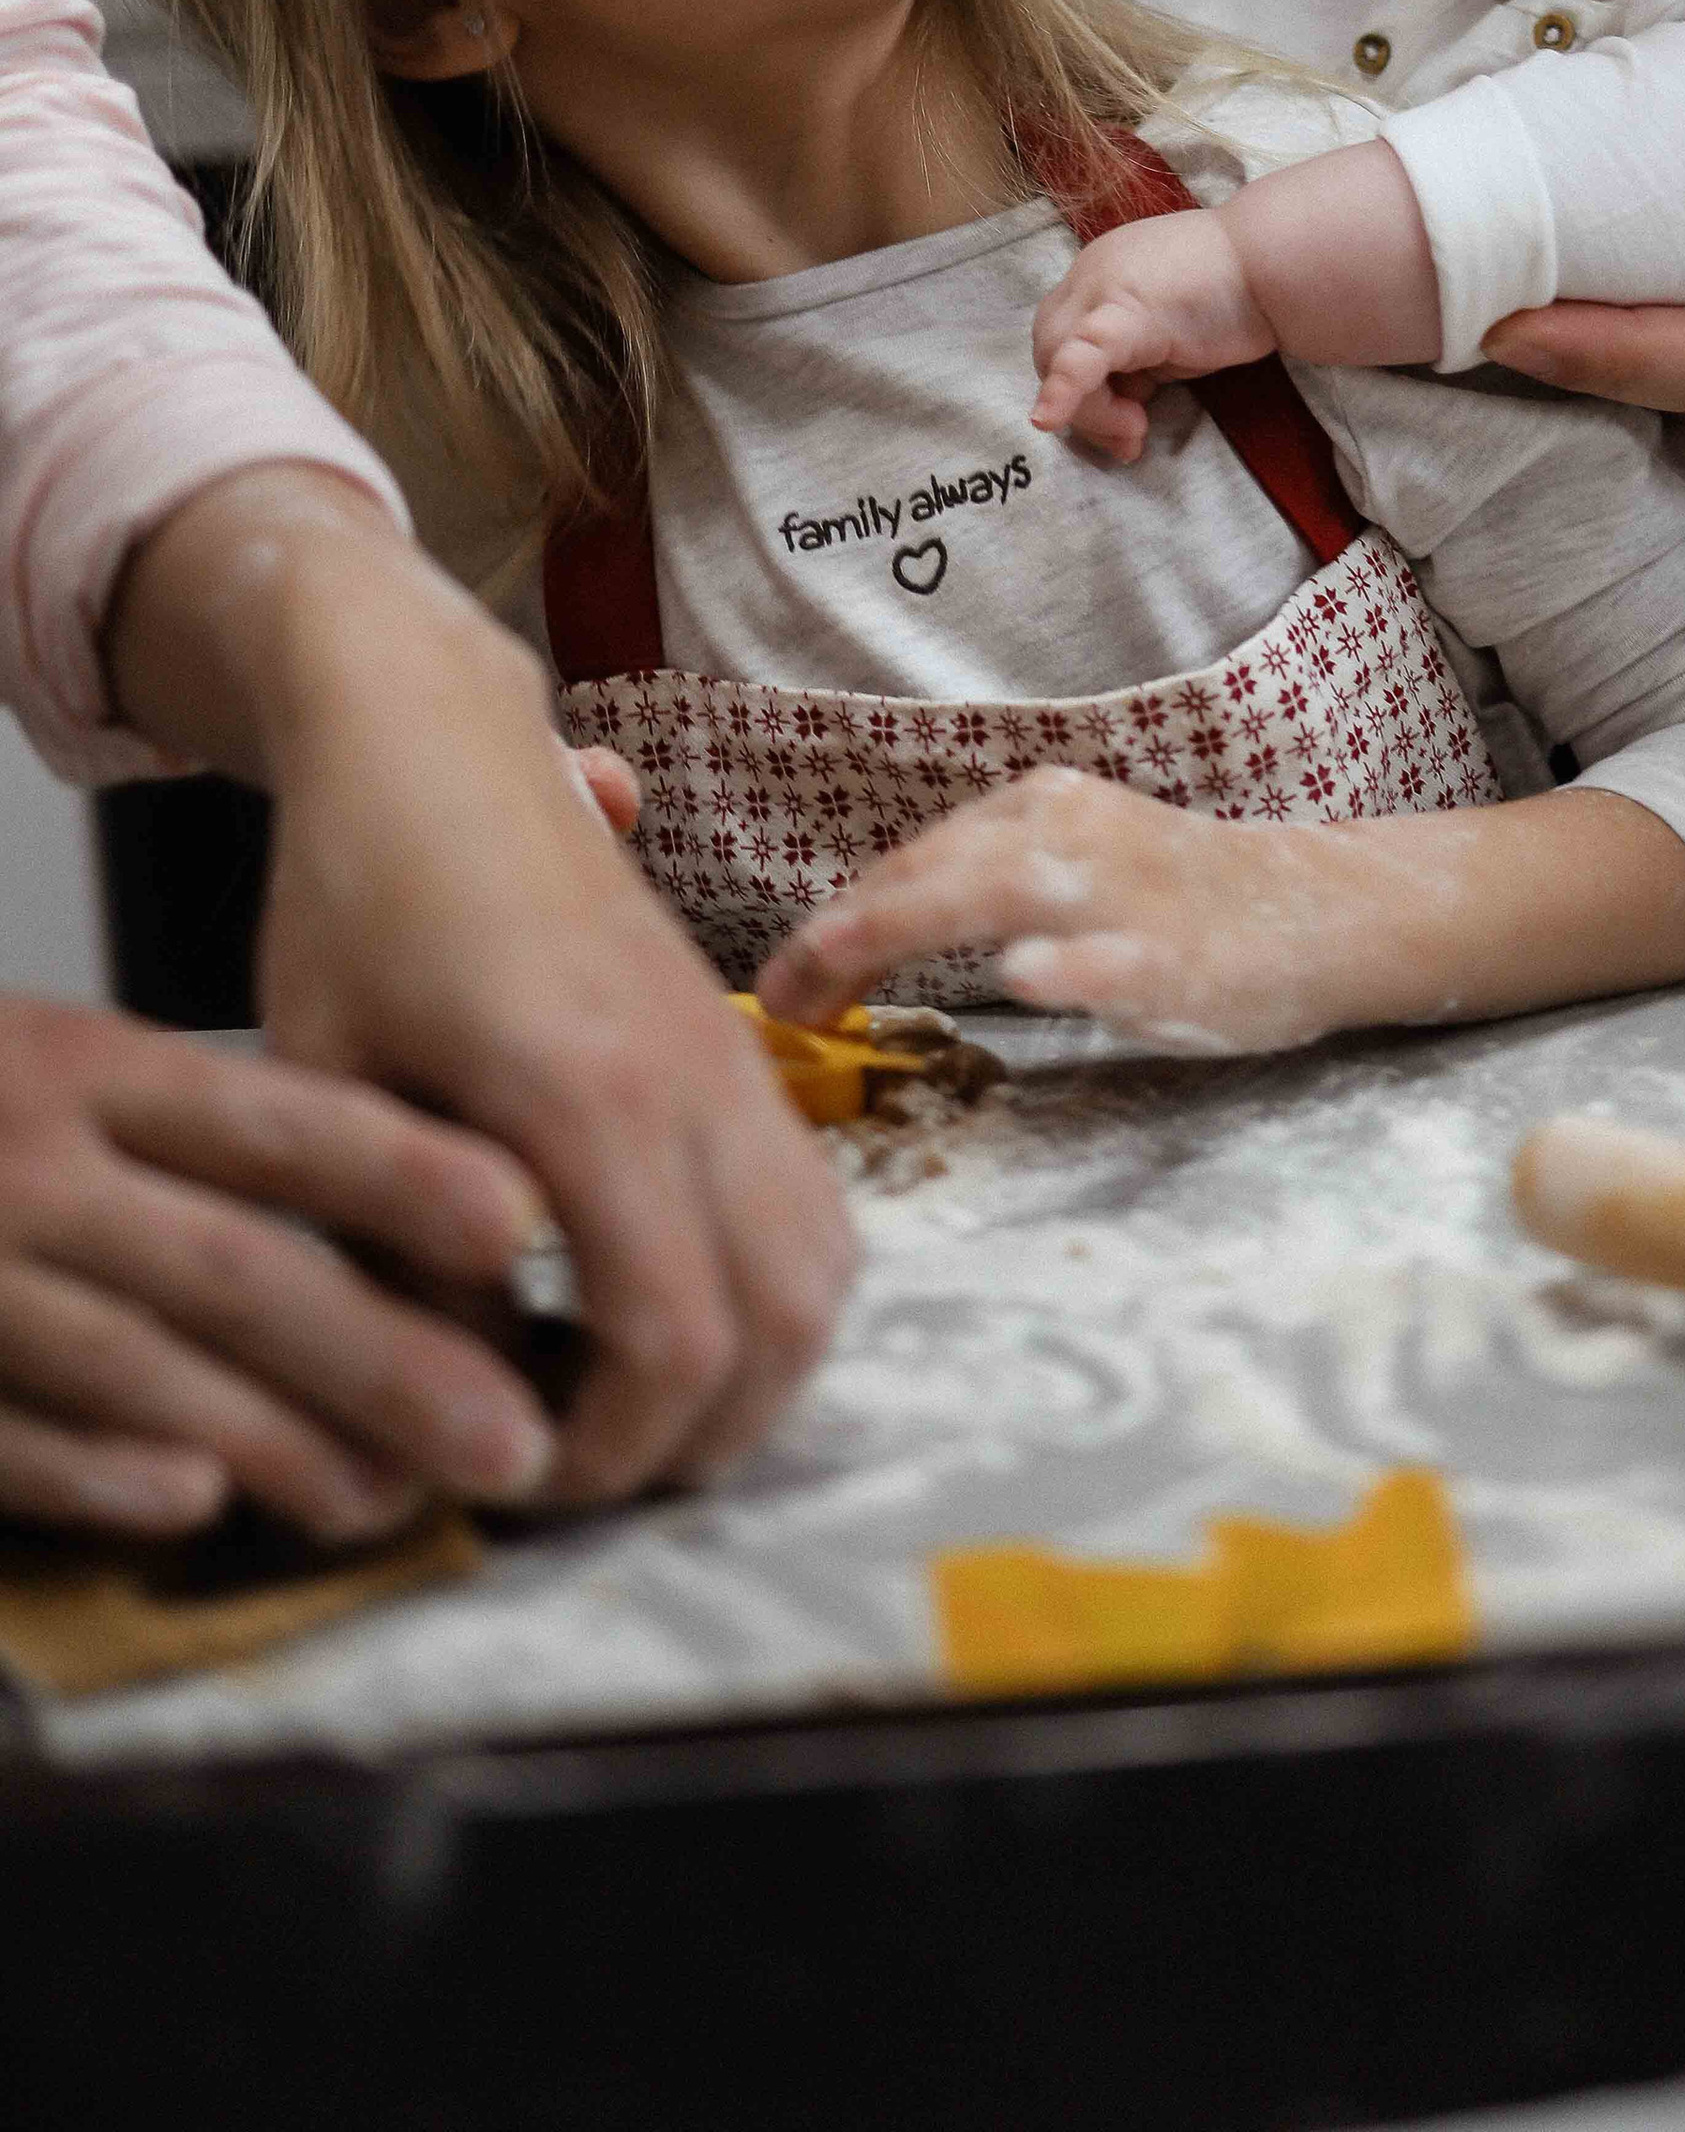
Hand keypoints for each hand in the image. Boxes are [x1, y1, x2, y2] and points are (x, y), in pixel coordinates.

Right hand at [0, 997, 559, 1535]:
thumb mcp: (67, 1070)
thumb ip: (206, 1135)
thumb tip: (408, 1218)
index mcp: (89, 1069)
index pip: (270, 1121)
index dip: (396, 1171)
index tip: (518, 1224)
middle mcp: (31, 1165)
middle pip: (233, 1266)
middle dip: (385, 1358)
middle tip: (511, 1433)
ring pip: (137, 1364)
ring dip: (275, 1441)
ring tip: (392, 1500)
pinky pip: (4, 1430)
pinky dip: (94, 1469)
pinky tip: (192, 1504)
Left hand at [107, 472, 854, 1507]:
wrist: (434, 739)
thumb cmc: (358, 898)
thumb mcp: (329, 1089)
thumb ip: (398, 1255)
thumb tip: (454, 1405)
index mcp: (589, 1097)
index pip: (668, 1346)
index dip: (601, 1454)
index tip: (504, 1477)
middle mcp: (698, 1080)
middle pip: (777, 1332)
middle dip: (688, 1442)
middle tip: (570, 1466)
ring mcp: (738, 1056)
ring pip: (822, 1273)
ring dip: (750, 1374)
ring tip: (622, 1402)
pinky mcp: (744, 1043)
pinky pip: (813, 1204)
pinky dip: (771, 1292)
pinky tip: (661, 1304)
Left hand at [757, 770, 1684, 1052]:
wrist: (1328, 911)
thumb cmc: (1184, 903)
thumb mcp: (1068, 867)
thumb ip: (977, 889)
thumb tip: (855, 941)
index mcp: (1037, 809)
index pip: (904, 865)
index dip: (827, 928)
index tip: (778, 992)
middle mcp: (1069, 833)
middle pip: (924, 874)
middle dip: (834, 938)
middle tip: (773, 1007)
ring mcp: (1125, 893)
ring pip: (995, 892)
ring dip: (901, 932)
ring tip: (828, 983)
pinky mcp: (1180, 955)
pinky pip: (1113, 956)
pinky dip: (1069, 964)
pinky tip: (1026, 978)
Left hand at [1030, 212, 1264, 459]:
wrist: (1280, 263)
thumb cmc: (1242, 291)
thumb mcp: (1174, 329)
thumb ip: (1141, 356)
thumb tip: (1127, 400)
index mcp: (1103, 273)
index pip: (1065, 335)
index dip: (1079, 385)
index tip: (1128, 421)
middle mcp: (1092, 274)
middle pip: (1049, 349)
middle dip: (1082, 405)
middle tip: (1129, 438)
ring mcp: (1104, 289)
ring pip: (1058, 359)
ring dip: (1092, 411)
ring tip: (1137, 431)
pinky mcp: (1126, 314)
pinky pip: (1081, 356)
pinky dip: (1063, 390)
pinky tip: (1049, 418)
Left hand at [1488, 56, 1684, 488]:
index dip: (1611, 350)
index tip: (1503, 321)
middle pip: (1677, 397)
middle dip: (1561, 355)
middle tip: (1441, 295)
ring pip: (1668, 400)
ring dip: (1575, 348)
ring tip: (1468, 285)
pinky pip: (1678, 383)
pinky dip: (1612, 337)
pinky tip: (1540, 285)